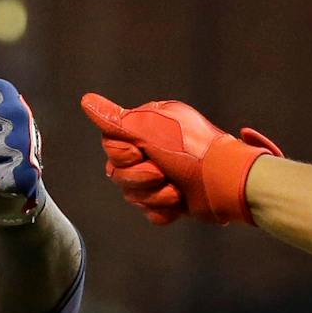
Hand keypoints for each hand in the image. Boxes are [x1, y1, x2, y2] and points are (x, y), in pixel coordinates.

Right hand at [78, 93, 280, 225]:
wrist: (225, 184)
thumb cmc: (190, 151)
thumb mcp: (150, 130)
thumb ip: (115, 120)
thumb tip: (86, 101)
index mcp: (150, 127)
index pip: (111, 143)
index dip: (121, 153)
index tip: (139, 151)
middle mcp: (155, 148)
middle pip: (118, 171)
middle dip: (139, 178)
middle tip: (161, 174)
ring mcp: (165, 175)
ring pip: (133, 194)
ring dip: (154, 195)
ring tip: (176, 191)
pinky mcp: (174, 200)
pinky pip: (151, 212)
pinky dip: (164, 211)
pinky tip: (179, 204)